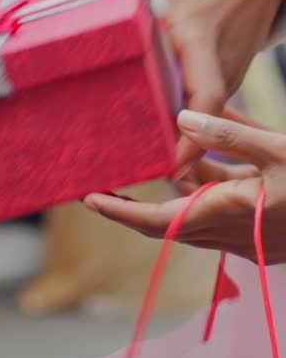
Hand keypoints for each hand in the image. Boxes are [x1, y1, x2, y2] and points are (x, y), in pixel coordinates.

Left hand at [84, 108, 285, 263]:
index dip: (122, 212)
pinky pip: (225, 207)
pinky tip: (206, 152)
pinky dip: (212, 184)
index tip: (89, 198)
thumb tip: (181, 118)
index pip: (160, 223)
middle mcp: (236, 236)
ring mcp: (252, 239)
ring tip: (155, 150)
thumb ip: (229, 134)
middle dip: (139, 202)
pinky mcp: (266, 232)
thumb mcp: (279, 148)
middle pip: (172, 220)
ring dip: (181, 187)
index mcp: (231, 218)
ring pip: (200, 211)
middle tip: (107, 177)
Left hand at [97, 0, 285, 167]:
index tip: (169, 162)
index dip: (191, 133)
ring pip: (198, 114)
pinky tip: (141, 122)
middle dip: (164, 145)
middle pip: (195, 117)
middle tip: (120, 166)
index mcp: (200, 31)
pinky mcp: (225, 73)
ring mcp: (225, 70)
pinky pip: (200, 102)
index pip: (206, 93)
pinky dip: (177, 114)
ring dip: (170, 132)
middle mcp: (218, 60)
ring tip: (123, 152)